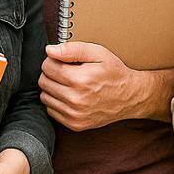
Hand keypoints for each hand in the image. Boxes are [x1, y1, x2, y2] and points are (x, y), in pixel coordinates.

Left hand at [39, 42, 163, 130]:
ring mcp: (75, 115)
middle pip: (44, 81)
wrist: (130, 97)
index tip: (63, 60)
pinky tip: (70, 95)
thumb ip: (73, 49)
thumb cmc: (114, 73)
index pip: (48, 66)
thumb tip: (49, 50)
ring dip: (52, 88)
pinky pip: (51, 110)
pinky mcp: (74, 124)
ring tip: (68, 83)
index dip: (53, 60)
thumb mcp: (98, 53)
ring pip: (45, 97)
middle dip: (51, 73)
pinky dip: (57, 102)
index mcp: (80, 80)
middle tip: (66, 71)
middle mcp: (76, 100)